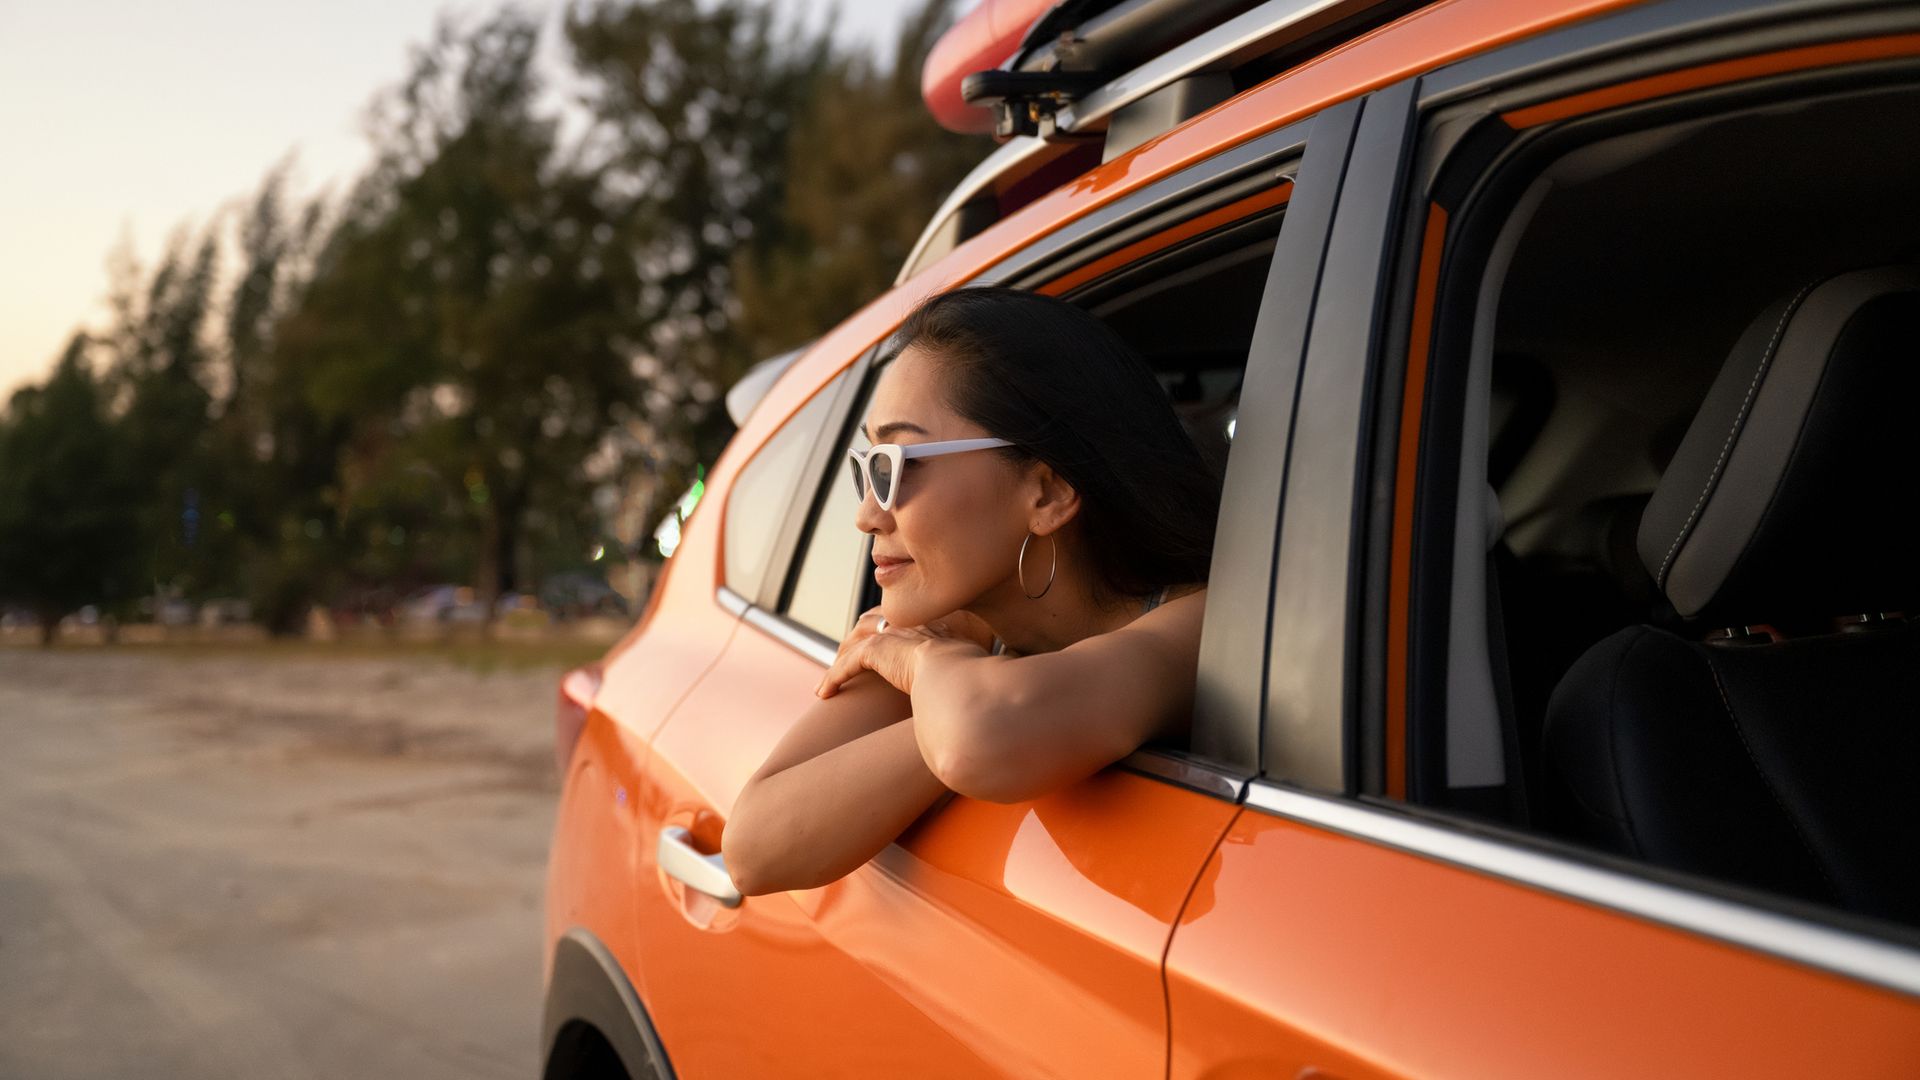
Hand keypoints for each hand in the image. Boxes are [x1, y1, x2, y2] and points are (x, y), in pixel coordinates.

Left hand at [816, 607, 992, 698]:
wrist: (964, 678)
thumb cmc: (980, 677)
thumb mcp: (984, 669)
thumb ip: (985, 669)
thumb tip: (1011, 676)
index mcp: (938, 628)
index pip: (907, 626)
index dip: (891, 635)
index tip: (882, 645)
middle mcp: (913, 626)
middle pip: (876, 625)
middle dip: (860, 641)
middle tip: (846, 659)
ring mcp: (894, 635)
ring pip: (858, 644)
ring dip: (842, 662)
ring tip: (829, 681)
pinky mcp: (878, 650)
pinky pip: (850, 663)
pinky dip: (834, 676)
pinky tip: (824, 693)